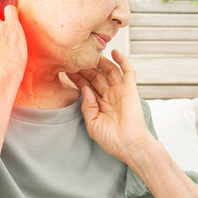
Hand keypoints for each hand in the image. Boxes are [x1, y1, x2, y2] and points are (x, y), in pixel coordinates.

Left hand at [64, 48, 152, 164]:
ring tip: (90, 53)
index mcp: (99, 104)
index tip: (66, 69)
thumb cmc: (111, 140)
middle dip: (85, 68)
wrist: (130, 146)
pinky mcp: (130, 90)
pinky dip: (123, 60)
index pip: (86, 86)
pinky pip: (128, 72)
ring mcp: (120, 91)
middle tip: (75, 58)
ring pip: (109, 71)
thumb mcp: (92, 124)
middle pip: (96, 76)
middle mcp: (109, 96)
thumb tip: (84, 88)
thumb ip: (87, 106)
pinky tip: (114, 52)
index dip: (77, 78)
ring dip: (100, 61)